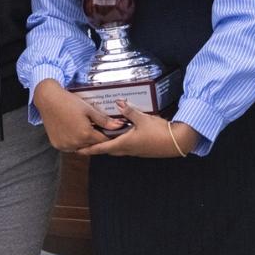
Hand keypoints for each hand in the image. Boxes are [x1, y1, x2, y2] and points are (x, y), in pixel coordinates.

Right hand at [33, 79, 124, 151]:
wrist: (48, 100)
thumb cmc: (68, 102)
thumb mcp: (89, 109)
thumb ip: (104, 120)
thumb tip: (118, 126)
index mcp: (85, 134)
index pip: (102, 141)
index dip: (107, 136)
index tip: (108, 131)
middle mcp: (75, 142)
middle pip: (91, 145)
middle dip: (95, 138)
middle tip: (93, 127)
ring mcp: (65, 145)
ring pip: (81, 148)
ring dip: (84, 141)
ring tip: (82, 128)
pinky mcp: (57, 145)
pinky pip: (70, 147)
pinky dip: (73, 142)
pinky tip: (73, 131)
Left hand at [78, 99, 200, 157]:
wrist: (177, 142)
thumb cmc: (159, 132)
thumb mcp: (143, 119)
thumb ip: (130, 111)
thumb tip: (118, 103)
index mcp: (124, 143)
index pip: (102, 148)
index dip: (89, 149)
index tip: (78, 150)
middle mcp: (127, 150)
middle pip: (107, 150)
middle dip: (96, 148)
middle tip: (85, 144)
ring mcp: (135, 151)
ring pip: (117, 149)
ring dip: (107, 145)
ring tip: (99, 139)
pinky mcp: (142, 149)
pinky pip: (125, 147)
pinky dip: (118, 143)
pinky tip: (119, 136)